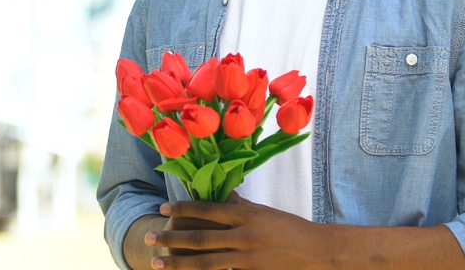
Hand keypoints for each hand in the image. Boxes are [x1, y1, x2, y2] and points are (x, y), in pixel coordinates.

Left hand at [145, 195, 331, 269]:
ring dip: (178, 263)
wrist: (316, 251)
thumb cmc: (291, 228)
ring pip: (205, 262)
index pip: (207, 210)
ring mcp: (246, 258)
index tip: (162, 209)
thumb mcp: (265, 213)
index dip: (183, 210)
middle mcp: (243, 235)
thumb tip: (224, 200)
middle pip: (200, 238)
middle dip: (171, 239)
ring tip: (157, 263)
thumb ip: (242, 208)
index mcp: (247, 214)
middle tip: (148, 239)